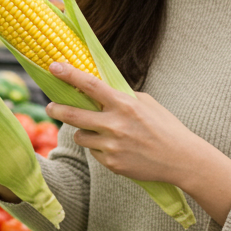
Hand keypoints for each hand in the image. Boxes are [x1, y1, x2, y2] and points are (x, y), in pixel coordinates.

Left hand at [46, 61, 230, 221]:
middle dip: (56, 109)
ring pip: (80, 136)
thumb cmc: (164, 127)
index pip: (90, 85)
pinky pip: (94, 152)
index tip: (53, 67)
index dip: (69, 74)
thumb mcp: (146, 103)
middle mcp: (114, 124)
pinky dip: (99, 148)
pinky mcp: (111, 163)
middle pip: (73, 115)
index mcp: (124, 104)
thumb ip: (121, 96)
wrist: (180, 159)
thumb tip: (97, 89)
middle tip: (50, 107)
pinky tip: (117, 148)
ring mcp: (111, 146)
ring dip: (83, 132)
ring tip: (99, 132)